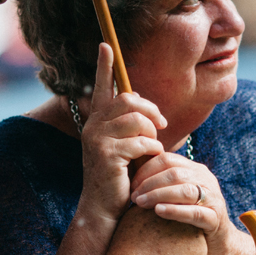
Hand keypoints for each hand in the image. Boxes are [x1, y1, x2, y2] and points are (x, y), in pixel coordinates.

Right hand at [76, 44, 166, 224]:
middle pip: (128, 100)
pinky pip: (142, 142)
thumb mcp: (124, 148)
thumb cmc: (119, 179)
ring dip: (152, 134)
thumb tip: (150, 112)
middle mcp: (93, 126)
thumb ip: (132, 128)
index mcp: (97, 122)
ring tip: (152, 150)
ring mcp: (97, 140)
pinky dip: (152, 151)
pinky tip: (149, 162)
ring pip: (137, 120)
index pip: (102, 87)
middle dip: (151, 110)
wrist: (104, 209)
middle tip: (162, 125)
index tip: (106, 45)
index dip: (105, 66)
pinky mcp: (107, 155)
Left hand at [130, 152, 253, 254]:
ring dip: (158, 195)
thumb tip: (131, 171)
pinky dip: (175, 210)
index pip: (168, 159)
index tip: (130, 184)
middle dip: (149, 183)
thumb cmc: (188, 218)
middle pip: (174, 172)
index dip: (146, 169)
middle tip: (132, 196)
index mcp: (195, 170)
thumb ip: (161, 183)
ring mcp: (213, 199)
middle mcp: (206, 180)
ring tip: (140, 203)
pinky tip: (158, 212)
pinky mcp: (215, 219)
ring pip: (184, 189)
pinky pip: (195, 212)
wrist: (217, 245)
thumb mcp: (176, 196)